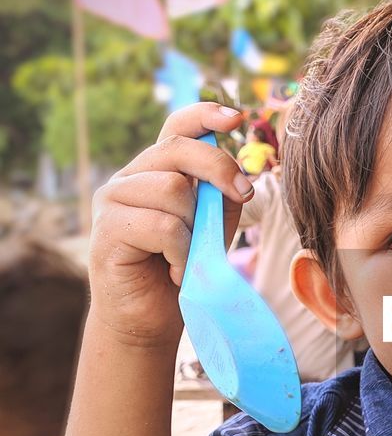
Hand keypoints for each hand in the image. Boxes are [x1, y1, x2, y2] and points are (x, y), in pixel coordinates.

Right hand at [88, 102, 254, 345]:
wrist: (149, 320)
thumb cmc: (181, 270)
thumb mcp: (211, 227)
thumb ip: (220, 197)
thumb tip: (237, 175)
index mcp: (154, 171)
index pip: (176, 128)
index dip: (204, 115)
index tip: (237, 118)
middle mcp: (128, 178)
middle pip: (178, 151)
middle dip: (219, 169)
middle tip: (241, 195)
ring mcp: (111, 201)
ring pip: (172, 190)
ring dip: (193, 229)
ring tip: (187, 257)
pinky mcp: (106, 230)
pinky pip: (163, 227)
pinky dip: (181, 253)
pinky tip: (175, 271)